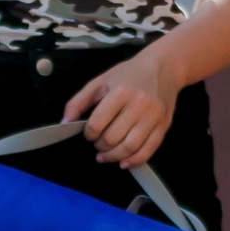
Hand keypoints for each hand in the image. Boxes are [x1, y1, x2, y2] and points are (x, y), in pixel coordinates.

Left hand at [66, 51, 175, 166]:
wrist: (164, 67)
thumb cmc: (129, 74)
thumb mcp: (101, 81)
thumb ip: (79, 101)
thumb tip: (65, 122)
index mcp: (120, 92)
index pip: (97, 124)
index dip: (88, 134)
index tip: (89, 133)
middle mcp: (138, 105)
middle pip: (112, 138)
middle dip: (100, 146)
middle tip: (98, 144)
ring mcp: (153, 117)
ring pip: (129, 148)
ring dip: (113, 157)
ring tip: (106, 155)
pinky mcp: (164, 126)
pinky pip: (148, 151)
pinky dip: (134, 161)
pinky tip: (124, 163)